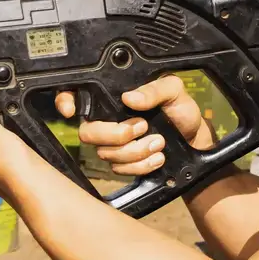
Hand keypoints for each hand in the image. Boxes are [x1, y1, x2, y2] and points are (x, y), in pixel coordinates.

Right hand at [55, 76, 214, 177]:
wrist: (193, 138)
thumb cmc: (180, 109)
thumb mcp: (174, 90)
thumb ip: (155, 89)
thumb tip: (130, 98)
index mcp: (114, 95)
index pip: (77, 94)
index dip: (65, 100)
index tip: (71, 110)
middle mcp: (108, 119)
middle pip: (87, 132)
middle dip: (114, 135)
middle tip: (141, 126)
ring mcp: (113, 143)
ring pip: (106, 154)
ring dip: (135, 151)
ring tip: (158, 141)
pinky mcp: (123, 163)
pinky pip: (120, 170)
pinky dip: (141, 165)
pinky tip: (157, 157)